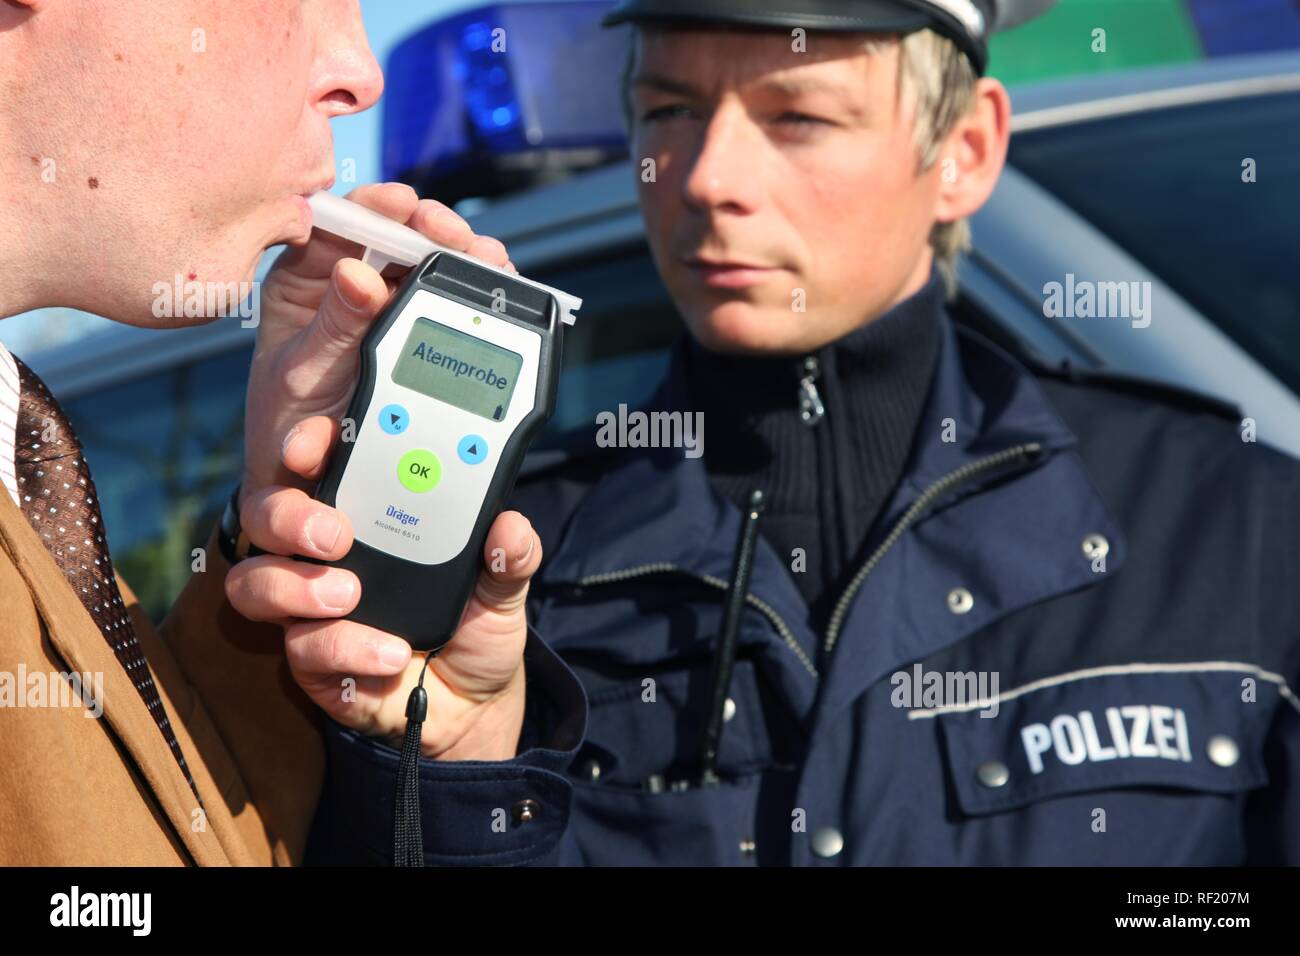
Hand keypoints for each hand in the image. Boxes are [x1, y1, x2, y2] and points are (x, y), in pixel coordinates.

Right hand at [224, 415, 541, 759]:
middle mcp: (324, 555)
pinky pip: (302, 648)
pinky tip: (389, 653)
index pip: (319, 464)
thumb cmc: (476, 623)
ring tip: (348, 594)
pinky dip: (344, 647)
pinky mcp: (313, 661)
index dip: (307, 445)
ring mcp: (309, 607)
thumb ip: (510, 556)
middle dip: (287, 514)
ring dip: (294, 584)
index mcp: (366, 516)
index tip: (316, 443)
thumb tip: (511, 528)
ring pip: (256, 582)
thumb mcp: (504, 585)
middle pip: (266, 515)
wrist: (474, 702)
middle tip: (334, 532)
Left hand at [240, 181, 514, 513]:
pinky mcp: (414, 333)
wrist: (306, 477)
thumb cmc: (286, 424)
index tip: (407, 206)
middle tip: (459, 237)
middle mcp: (346, 287)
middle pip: (395, 236)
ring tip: (488, 260)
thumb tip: (358, 273)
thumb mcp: (304, 374)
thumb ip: (331, 325)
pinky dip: (472, 292)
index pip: (342, 222)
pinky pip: (445, 301)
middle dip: (433, 230)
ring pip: (428, 265)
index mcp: (305, 282)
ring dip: (461, 258)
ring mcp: (384, 309)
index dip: (376, 206)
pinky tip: (494, 287)